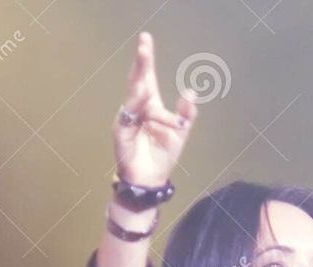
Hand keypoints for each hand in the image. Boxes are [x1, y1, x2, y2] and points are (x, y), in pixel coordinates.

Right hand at [113, 32, 197, 187]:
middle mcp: (137, 109)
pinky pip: (129, 114)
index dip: (146, 60)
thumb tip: (190, 90)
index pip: (147, 78)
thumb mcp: (180, 133)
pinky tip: (142, 92)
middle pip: (138, 81)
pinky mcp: (121, 130)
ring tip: (145, 61)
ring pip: (134, 95)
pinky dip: (136, 104)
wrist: (151, 180)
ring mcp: (127, 118)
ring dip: (141, 79)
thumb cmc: (163, 157)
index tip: (146, 39)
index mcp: (151, 106)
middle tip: (144, 44)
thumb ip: (186, 113)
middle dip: (141, 62)